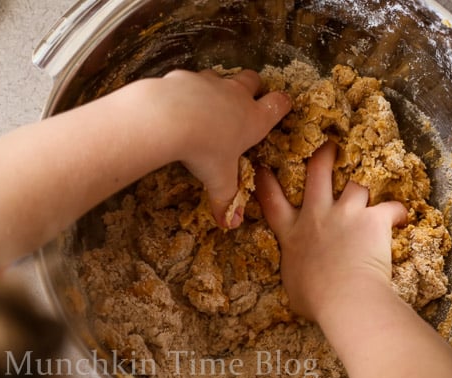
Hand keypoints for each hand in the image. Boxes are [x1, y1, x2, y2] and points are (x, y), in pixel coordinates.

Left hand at [123, 69, 290, 227]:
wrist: (169, 119)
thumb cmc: (205, 150)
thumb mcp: (218, 181)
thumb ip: (226, 201)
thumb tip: (231, 225)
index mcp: (254, 119)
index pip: (279, 104)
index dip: (282, 104)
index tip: (281, 107)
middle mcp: (236, 95)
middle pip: (253, 79)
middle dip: (252, 87)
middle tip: (244, 102)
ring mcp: (211, 82)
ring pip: (221, 77)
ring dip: (218, 87)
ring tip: (207, 106)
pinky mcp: (185, 77)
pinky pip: (190, 79)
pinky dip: (186, 90)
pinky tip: (176, 105)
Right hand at [255, 141, 406, 320]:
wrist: (345, 299)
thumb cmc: (315, 300)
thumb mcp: (293, 286)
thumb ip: (295, 271)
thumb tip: (299, 277)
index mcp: (293, 233)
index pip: (272, 201)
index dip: (267, 181)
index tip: (264, 165)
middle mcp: (316, 215)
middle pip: (317, 172)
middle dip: (323, 155)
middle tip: (330, 146)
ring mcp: (345, 214)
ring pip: (356, 184)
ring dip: (364, 186)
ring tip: (372, 188)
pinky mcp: (372, 219)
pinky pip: (390, 208)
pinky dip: (397, 212)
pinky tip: (401, 216)